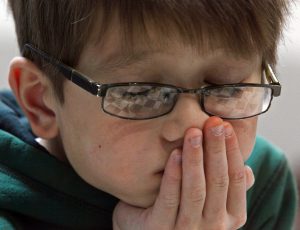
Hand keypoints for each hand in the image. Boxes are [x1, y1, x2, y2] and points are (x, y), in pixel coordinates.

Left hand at [113, 117, 254, 229]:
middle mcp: (213, 226)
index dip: (232, 152)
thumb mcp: (210, 201)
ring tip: (194, 132)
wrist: (148, 228)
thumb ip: (226, 188)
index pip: (236, 180)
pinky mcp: (161, 228)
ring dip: (196, 158)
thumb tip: (248, 170)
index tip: (226, 126)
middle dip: (217, 149)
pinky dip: (174, 175)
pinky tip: (175, 154)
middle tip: (213, 122)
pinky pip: (169, 199)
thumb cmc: (183, 209)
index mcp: (230, 217)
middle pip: (218, 182)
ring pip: (195, 190)